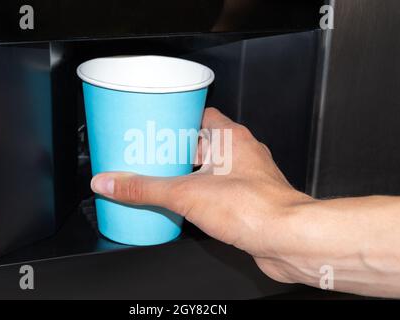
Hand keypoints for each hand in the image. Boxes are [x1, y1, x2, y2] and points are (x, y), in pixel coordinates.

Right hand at [91, 107, 313, 282]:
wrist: (288, 240)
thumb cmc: (254, 209)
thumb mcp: (185, 194)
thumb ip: (145, 188)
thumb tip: (112, 181)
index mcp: (230, 138)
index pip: (201, 114)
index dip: (178, 118)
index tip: (158, 126)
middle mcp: (243, 153)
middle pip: (204, 143)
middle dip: (179, 151)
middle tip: (156, 158)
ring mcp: (249, 176)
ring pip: (214, 167)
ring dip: (193, 173)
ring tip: (168, 182)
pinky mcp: (251, 199)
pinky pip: (222, 188)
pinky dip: (205, 193)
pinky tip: (191, 206)